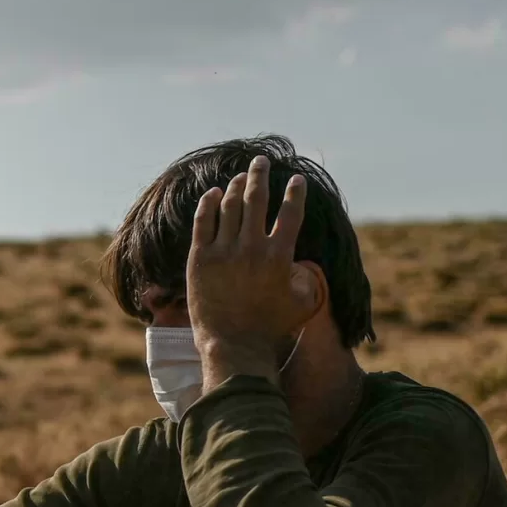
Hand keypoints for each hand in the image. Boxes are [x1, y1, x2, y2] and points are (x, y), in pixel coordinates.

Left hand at [187, 155, 316, 385]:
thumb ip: (306, 277)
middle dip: (260, 176)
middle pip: (256, 200)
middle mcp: (252, 248)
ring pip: (229, 207)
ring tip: (239, 177)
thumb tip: (302, 262)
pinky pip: (203, 222)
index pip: (290, 213)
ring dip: (235, 186)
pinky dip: (208, 204)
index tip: (296, 179)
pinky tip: (213, 193)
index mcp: (279, 255)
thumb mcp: (301, 302)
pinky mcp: (200, 259)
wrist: (232, 345)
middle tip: (260, 161)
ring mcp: (224, 252)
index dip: (295, 193)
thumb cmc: (270, 327)